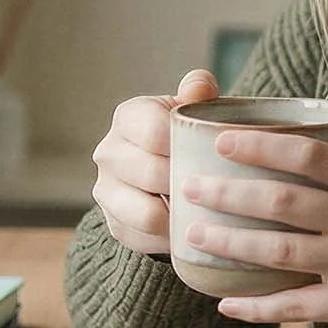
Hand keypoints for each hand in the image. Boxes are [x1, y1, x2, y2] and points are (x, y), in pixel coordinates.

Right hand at [90, 68, 218, 256]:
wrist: (164, 171)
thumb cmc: (186, 135)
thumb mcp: (192, 110)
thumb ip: (199, 93)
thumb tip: (201, 86)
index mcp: (128, 117)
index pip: (155, 132)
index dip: (187, 147)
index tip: (218, 156)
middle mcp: (109, 152)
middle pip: (152, 174)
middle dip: (189, 184)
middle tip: (221, 190)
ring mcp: (106, 191)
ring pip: (146, 215)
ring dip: (181, 217)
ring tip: (208, 214)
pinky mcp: (114, 224)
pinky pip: (145, 240)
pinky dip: (172, 240)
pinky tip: (193, 232)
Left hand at [183, 131, 327, 327]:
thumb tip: (313, 119)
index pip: (310, 154)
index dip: (261, 145)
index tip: (221, 140)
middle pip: (284, 203)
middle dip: (229, 194)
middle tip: (190, 187)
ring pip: (281, 254)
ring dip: (231, 244)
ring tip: (195, 235)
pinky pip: (296, 307)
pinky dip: (257, 307)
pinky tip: (224, 303)